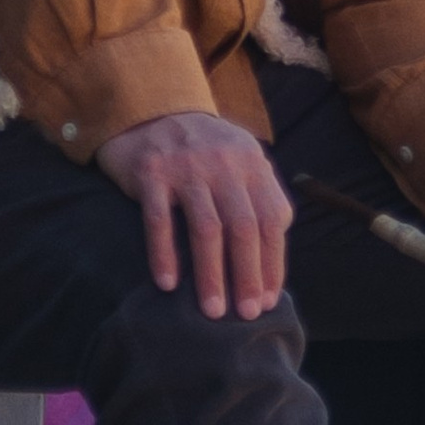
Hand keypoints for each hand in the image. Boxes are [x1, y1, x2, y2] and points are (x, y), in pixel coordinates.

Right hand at [95, 111, 290, 320]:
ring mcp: (186, 166)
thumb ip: (260, 197)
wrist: (151, 109)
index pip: (271, 219)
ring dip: (211, 274)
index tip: (267, 300)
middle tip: (246, 315)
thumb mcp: (240, 160)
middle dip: (247, 275)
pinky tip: (168, 284)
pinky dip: (165, 255)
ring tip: (213, 311)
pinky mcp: (151, 172)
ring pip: (206, 228)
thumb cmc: (203, 149)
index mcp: (252, 162)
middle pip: (243, 226)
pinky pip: (160, 220)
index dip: (272, 262)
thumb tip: (273, 258)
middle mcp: (223, 162)